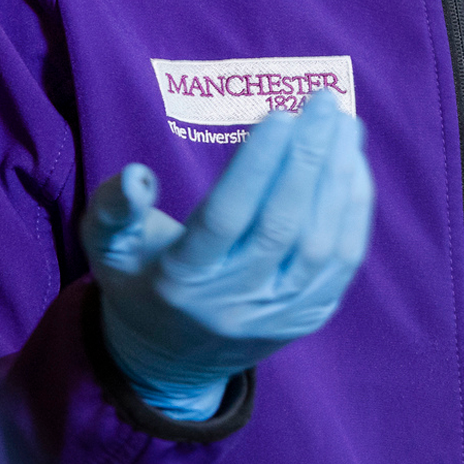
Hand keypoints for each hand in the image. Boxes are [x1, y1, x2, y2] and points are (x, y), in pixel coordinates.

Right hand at [80, 90, 375, 419]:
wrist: (173, 360)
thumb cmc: (141, 281)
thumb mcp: (109, 249)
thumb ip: (113, 209)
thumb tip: (137, 175)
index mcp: (179, 282)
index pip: (225, 218)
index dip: (256, 166)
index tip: (279, 114)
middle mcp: (233, 303)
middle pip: (282, 225)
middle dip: (308, 158)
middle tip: (322, 102)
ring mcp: (277, 314)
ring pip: (321, 242)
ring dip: (339, 177)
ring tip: (344, 124)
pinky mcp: (309, 316)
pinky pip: (344, 260)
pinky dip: (354, 207)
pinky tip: (352, 163)